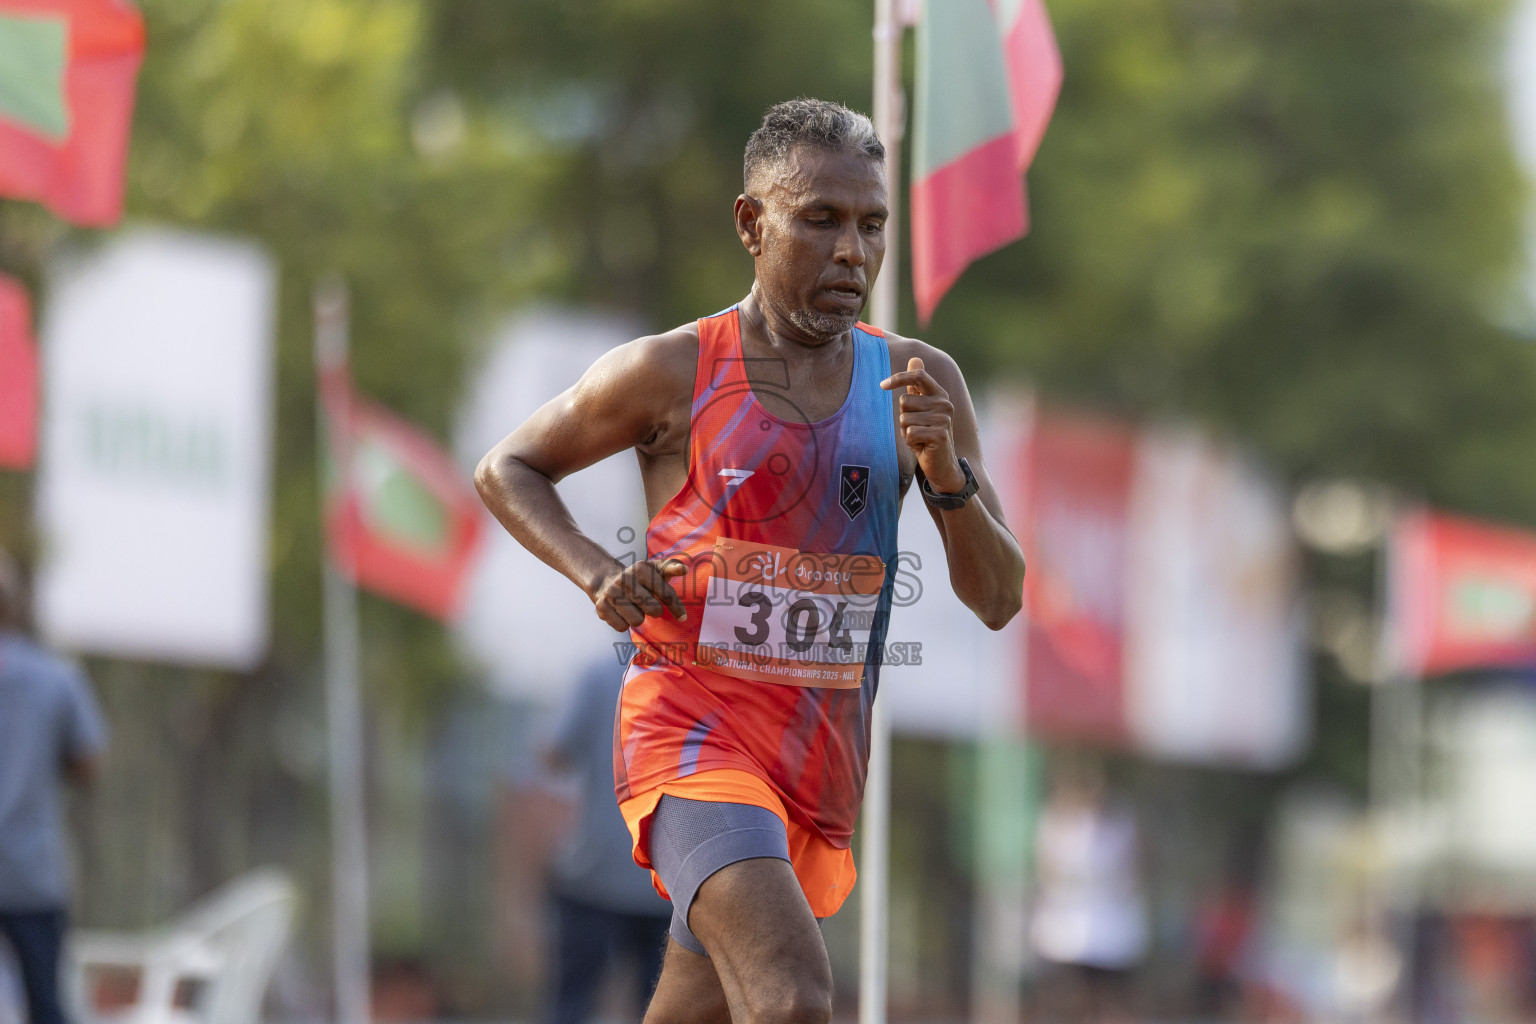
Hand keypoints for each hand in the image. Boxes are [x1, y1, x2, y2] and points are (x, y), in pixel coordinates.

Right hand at [590, 558, 687, 631]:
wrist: (605, 580)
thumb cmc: (638, 578)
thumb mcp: (654, 569)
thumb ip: (671, 567)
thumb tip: (684, 569)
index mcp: (641, 569)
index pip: (666, 593)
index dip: (676, 607)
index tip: (682, 618)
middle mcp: (625, 580)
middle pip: (653, 609)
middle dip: (655, 611)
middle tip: (650, 606)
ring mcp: (612, 594)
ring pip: (637, 621)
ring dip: (639, 618)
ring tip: (634, 608)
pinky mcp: (602, 608)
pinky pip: (622, 627)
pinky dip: (625, 623)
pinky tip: (622, 613)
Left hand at [881, 356, 964, 492]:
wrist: (942, 464)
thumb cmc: (927, 434)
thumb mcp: (922, 407)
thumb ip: (918, 385)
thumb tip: (915, 358)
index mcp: (940, 394)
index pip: (918, 376)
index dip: (898, 378)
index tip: (882, 386)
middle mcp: (944, 404)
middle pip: (904, 401)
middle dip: (903, 418)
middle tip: (916, 428)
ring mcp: (943, 419)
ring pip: (904, 419)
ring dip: (906, 431)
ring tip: (919, 437)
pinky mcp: (939, 435)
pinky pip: (909, 434)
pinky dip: (910, 443)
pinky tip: (921, 447)